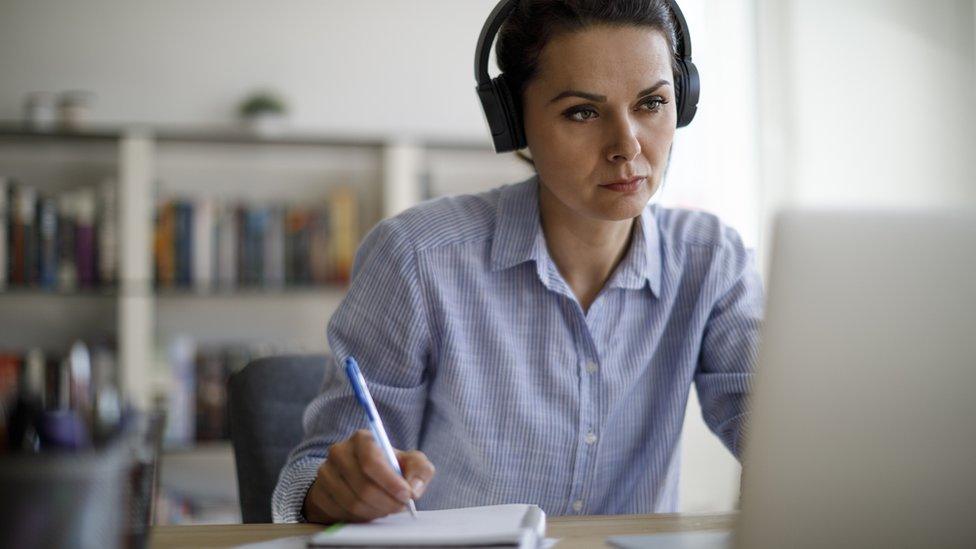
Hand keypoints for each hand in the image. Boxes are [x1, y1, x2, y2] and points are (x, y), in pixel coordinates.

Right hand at [302, 429, 435, 523]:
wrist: (361, 478)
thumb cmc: (389, 468)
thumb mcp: (410, 462)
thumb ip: (420, 469)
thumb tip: (413, 487)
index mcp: (362, 439)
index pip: (371, 461)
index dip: (390, 482)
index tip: (406, 495)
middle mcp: (339, 452)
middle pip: (363, 486)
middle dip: (387, 501)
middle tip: (400, 506)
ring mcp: (326, 473)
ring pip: (353, 502)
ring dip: (376, 511)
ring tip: (387, 507)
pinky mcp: (319, 493)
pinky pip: (342, 513)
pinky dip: (361, 517)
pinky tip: (370, 510)